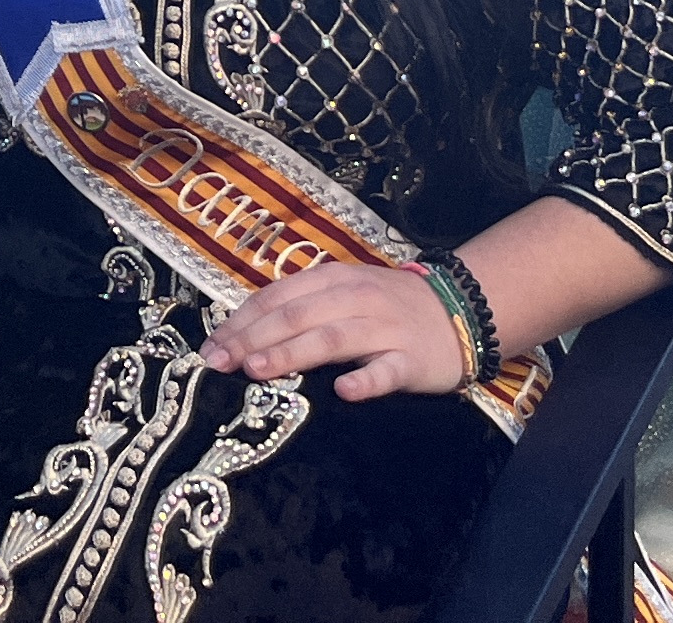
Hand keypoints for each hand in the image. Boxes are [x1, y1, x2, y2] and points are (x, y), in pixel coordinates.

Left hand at [198, 259, 467, 401]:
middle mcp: (356, 299)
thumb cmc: (390, 308)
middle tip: (219, 364)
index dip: (242, 321)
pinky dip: (365, 379)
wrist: (462, 311)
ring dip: (291, 353)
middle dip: (252, 339)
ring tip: (257, 369)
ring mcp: (385, 328)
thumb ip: (304, 307)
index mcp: (334, 280)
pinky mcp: (411, 360)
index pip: (278, 297)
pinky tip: (344, 392)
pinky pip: (386, 370)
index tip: (210, 347)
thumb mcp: (345, 293)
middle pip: (296, 316)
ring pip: (332, 338)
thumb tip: (246, 332)